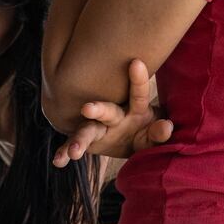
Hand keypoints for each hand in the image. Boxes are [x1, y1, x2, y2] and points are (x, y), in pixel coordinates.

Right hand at [53, 58, 171, 167]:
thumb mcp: (155, 135)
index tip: (136, 63)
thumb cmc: (146, 133)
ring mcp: (98, 128)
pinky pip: (73, 147)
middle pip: (106, 110)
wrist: (129, 142)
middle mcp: (113, 115)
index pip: (138, 94)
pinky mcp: (87, 142)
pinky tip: (57, 161)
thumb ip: (159, 132)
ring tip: (74, 152)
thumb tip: (166, 126)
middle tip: (87, 109)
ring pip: (87, 131)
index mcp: (134, 108)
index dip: (138, 79)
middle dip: (97, 109)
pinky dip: (64, 153)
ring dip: (79, 140)